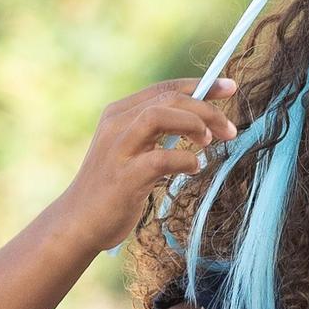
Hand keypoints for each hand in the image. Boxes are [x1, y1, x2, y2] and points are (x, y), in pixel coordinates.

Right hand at [59, 79, 238, 251]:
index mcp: (118, 114)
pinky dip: (185, 160)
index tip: (230, 88)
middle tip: (230, 129)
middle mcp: (116, 125)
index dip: (200, 85)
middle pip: (167, 98)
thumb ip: (156, 134)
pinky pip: (161, 159)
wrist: (78, 222)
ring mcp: (118, 150)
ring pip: (159, 116)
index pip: (164, 88)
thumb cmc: (113, 188)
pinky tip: (195, 168)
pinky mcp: (124, 177)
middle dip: (206, 108)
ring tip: (210, 142)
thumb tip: (200, 122)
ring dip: (194, 124)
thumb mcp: (132, 151)